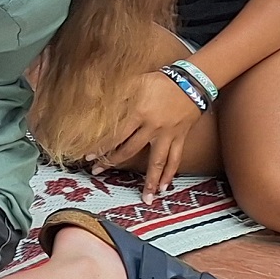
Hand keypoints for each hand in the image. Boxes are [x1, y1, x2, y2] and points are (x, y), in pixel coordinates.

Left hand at [100, 70, 203, 202]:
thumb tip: (95, 100)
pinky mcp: (180, 137)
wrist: (191, 81)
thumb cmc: (160, 80)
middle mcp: (152, 127)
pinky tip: (164, 187)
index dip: (100, 147)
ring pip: (157, 162)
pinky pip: (175, 159)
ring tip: (144, 198)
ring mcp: (168, 135)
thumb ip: (117, 94)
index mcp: (138, 113)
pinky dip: (170, 174)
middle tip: (97, 172)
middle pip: (130, 150)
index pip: (115, 135)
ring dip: (149, 181)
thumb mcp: (135, 82)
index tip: (87, 156)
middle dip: (112, 162)